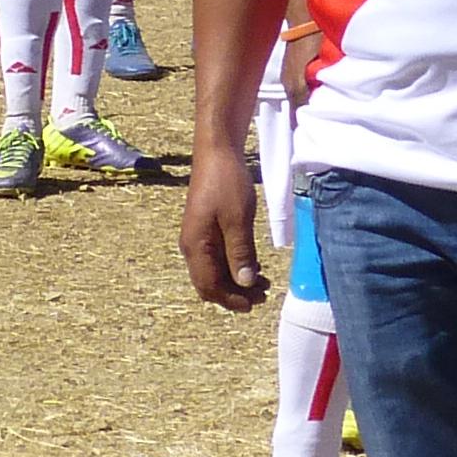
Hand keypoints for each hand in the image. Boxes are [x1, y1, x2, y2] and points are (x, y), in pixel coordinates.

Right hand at [179, 143, 266, 312]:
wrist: (217, 152)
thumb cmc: (226, 182)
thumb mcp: (237, 219)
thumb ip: (240, 252)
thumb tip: (245, 282)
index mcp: (196, 246)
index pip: (210, 286)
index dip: (231, 299)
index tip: (254, 305)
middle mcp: (192, 246)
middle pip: (210, 283)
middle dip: (234, 293)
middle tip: (262, 296)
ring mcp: (198, 238)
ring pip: (215, 271)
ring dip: (237, 281)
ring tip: (263, 284)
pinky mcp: (207, 229)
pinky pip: (218, 257)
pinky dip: (235, 266)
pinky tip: (254, 265)